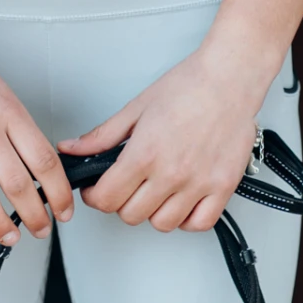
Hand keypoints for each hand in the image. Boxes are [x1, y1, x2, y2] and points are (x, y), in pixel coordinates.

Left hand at [56, 43, 262, 232]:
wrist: (229, 78)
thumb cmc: (188, 86)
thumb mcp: (136, 107)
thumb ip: (102, 135)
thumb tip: (73, 148)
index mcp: (145, 153)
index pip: (107, 198)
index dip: (94, 197)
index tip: (96, 190)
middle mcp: (171, 173)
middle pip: (131, 215)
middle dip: (120, 202)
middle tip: (124, 186)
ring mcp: (198, 184)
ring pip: (163, 224)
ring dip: (152, 212)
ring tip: (153, 191)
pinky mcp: (222, 188)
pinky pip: (199, 224)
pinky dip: (186, 219)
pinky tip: (181, 201)